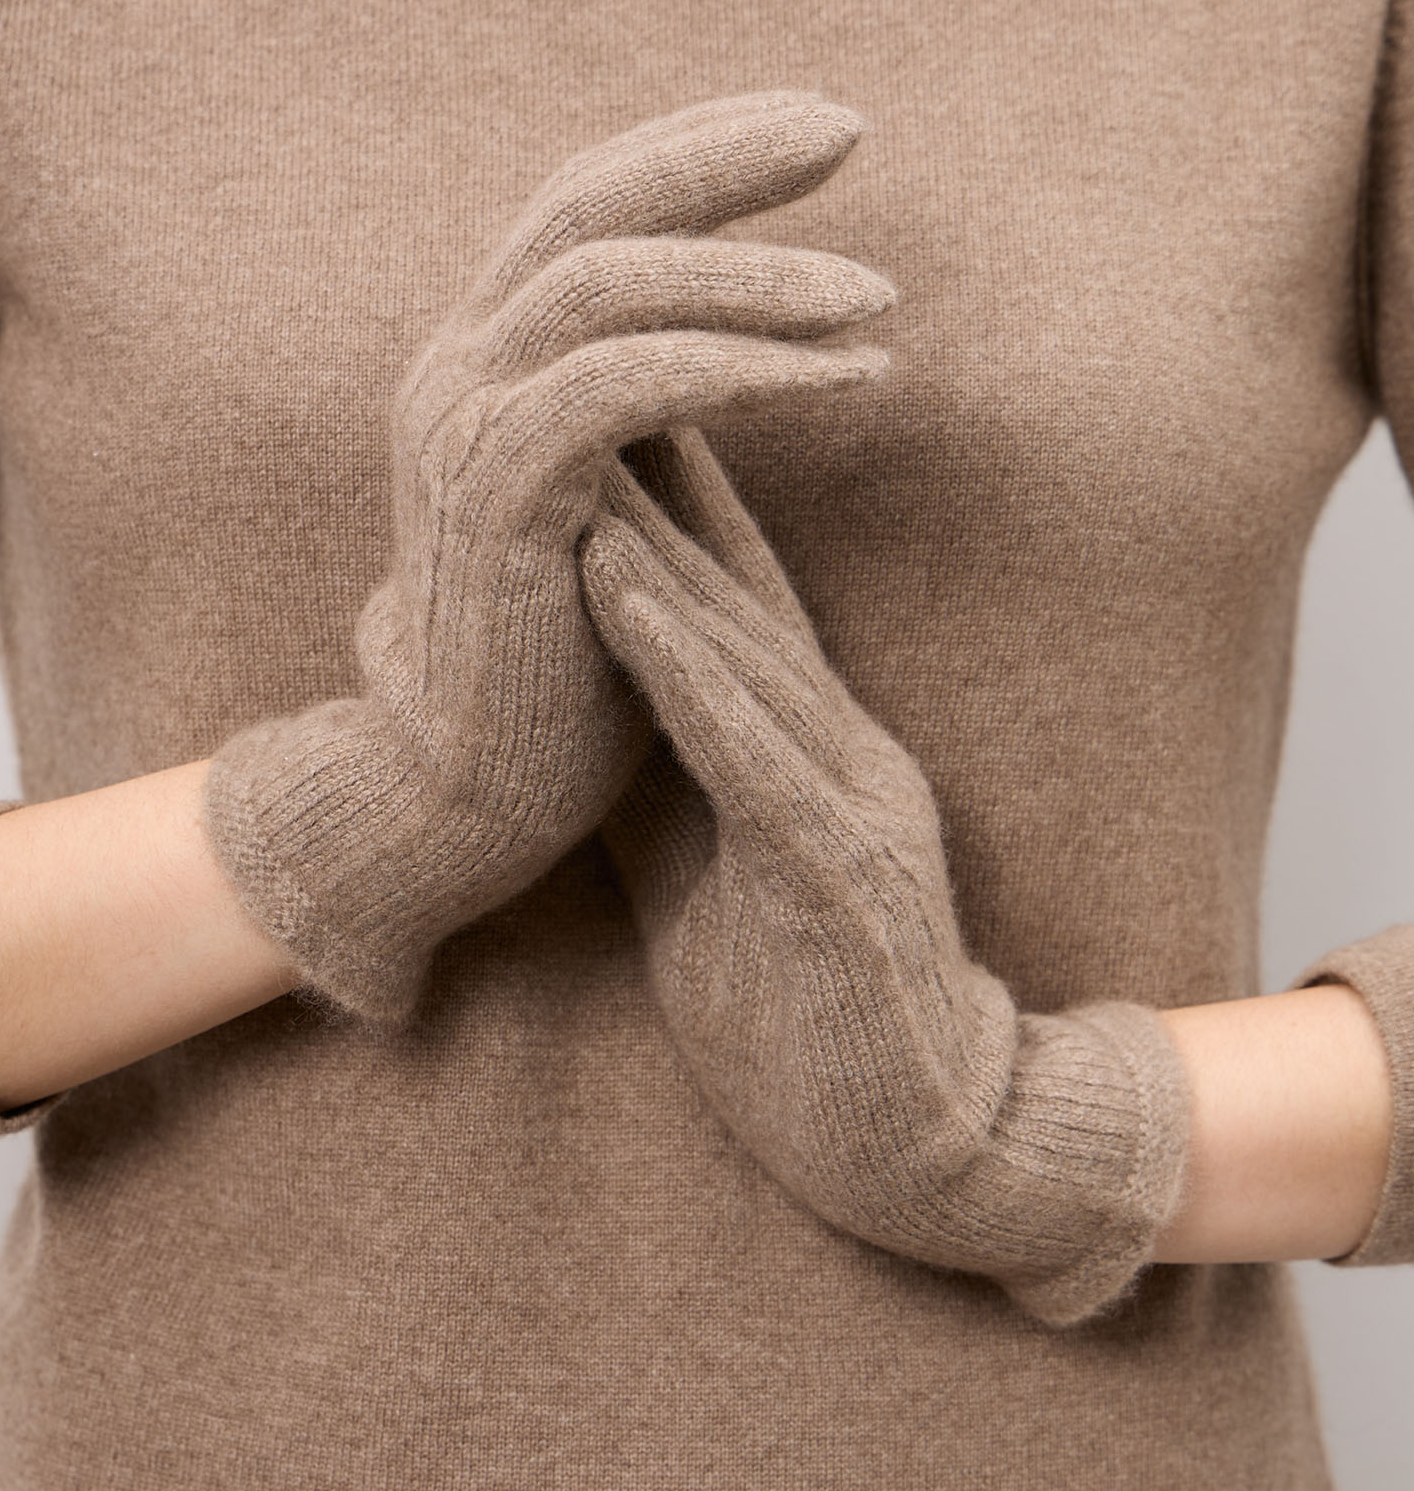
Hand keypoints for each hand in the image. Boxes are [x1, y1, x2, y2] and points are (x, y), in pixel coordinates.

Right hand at [205, 90, 893, 1022]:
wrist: (463, 798)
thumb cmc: (562, 668)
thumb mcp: (615, 511)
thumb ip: (647, 416)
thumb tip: (735, 339)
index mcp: (485, 359)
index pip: (589, 206)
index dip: (700, 152)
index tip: (818, 130)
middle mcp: (457, 365)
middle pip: (592, 203)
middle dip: (725, 159)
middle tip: (853, 129)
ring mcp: (461, 421)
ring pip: (612, 283)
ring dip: (758, 275)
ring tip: (881, 295)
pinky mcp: (495, 493)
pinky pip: (628, 382)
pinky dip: (746, 363)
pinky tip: (854, 372)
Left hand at [579, 431, 1192, 1326]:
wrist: (916, 1144)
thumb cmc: (797, 1006)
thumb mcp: (708, 867)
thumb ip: (660, 771)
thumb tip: (576, 690)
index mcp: (792, 744)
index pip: (718, 592)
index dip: (649, 483)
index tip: (575, 385)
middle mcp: (829, 744)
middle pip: (732, 581)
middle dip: (651, 462)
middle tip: (579, 346)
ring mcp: (843, 802)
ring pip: (741, 643)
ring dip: (654, 534)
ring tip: (578, 429)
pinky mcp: (838, 877)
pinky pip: (754, 757)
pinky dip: (687, 671)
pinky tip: (625, 596)